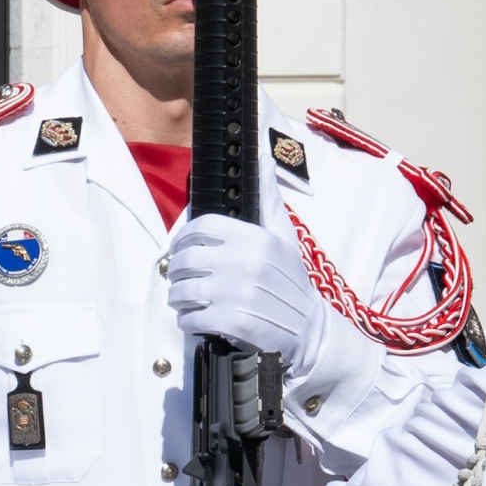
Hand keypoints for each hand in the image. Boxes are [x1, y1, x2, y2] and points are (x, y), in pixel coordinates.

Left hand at [166, 212, 358, 399]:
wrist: (309, 328)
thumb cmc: (291, 280)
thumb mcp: (284, 235)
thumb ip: (268, 197)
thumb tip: (263, 157)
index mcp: (256, 238)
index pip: (202, 227)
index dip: (183, 237)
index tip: (180, 247)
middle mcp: (245, 263)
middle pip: (186, 260)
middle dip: (176, 270)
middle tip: (180, 277)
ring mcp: (238, 294)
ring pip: (182, 291)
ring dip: (178, 298)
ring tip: (186, 300)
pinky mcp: (233, 323)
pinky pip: (190, 319)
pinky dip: (187, 321)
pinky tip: (197, 319)